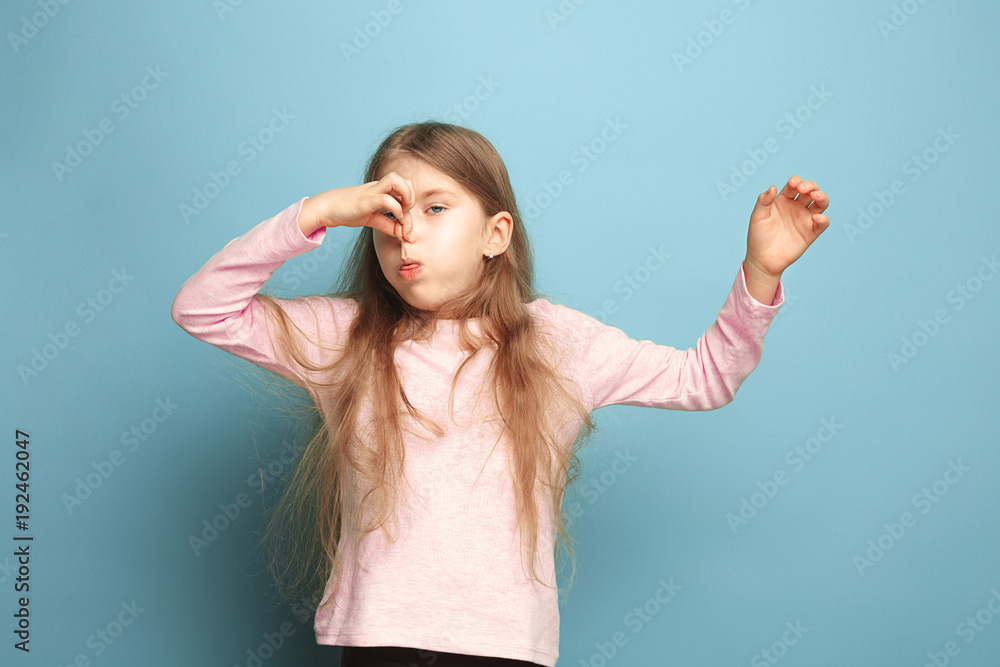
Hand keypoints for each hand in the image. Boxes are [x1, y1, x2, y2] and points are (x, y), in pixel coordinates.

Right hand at [299, 172, 415, 240]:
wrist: (326, 208)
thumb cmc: (347, 211)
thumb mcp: (371, 219)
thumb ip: (387, 224)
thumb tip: (402, 233)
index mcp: (382, 191)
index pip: (406, 194)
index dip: (411, 216)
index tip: (407, 234)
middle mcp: (379, 188)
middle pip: (406, 181)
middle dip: (412, 200)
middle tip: (405, 219)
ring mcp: (372, 192)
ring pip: (397, 180)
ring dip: (406, 196)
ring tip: (402, 213)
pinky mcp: (364, 200)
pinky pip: (385, 198)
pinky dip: (395, 208)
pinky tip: (394, 218)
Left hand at [744, 175, 829, 277]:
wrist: (762, 260)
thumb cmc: (758, 237)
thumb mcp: (757, 217)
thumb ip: (763, 201)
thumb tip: (773, 187)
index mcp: (783, 200)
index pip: (794, 185)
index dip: (796, 181)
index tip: (792, 183)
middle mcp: (796, 207)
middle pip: (810, 190)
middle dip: (810, 185)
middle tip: (802, 189)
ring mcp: (804, 219)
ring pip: (820, 203)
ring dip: (821, 196)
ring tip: (815, 196)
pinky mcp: (811, 233)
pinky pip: (823, 223)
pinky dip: (823, 218)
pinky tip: (815, 217)